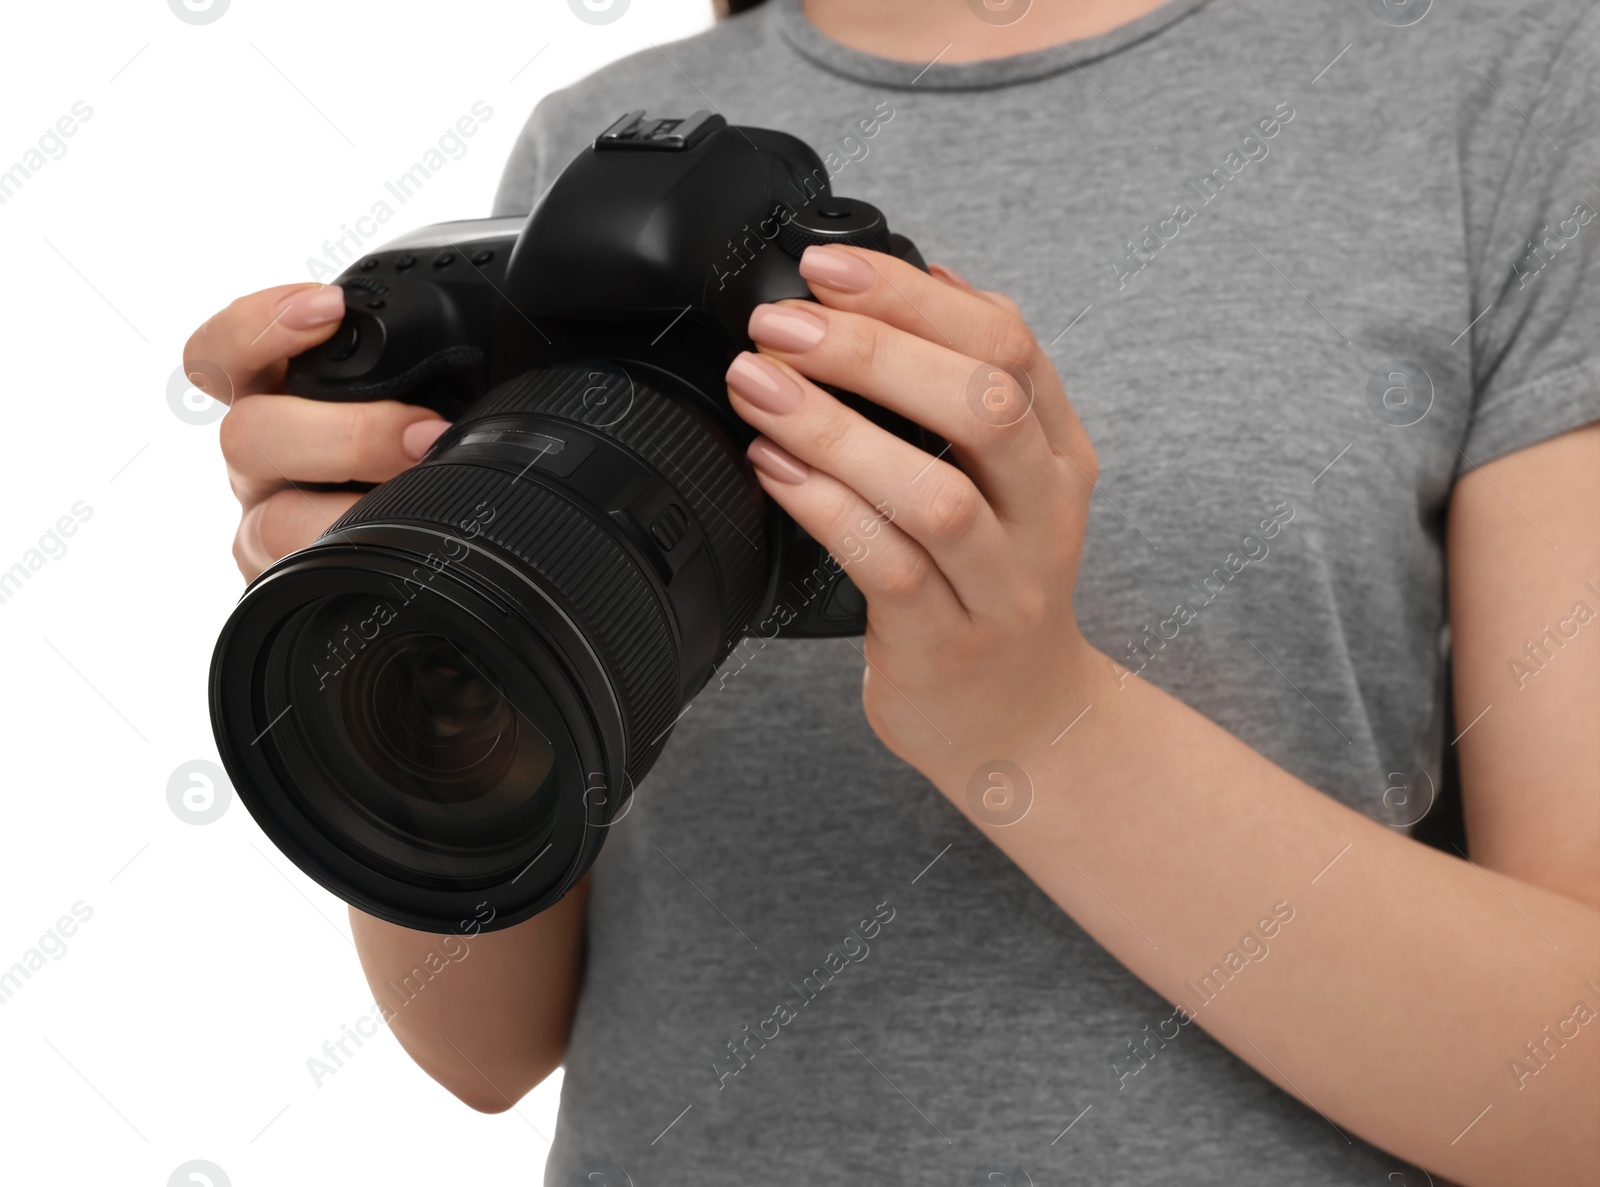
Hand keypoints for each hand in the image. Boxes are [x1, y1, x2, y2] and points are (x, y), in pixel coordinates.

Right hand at [184, 283, 451, 580]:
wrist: (459, 542)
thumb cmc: (437, 444)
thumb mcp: (436, 382)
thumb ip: (439, 350)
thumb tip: (533, 314)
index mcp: (281, 394)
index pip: (223, 352)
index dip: (259, 325)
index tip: (330, 309)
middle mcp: (263, 459)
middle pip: (246, 435)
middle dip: (346, 433)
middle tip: (425, 435)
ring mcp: (269, 522)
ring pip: (271, 518)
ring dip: (352, 509)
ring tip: (424, 507)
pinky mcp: (283, 581)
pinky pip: (295, 577)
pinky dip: (349, 563)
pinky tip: (398, 555)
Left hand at [724, 246, 1100, 783]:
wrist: (1020, 721)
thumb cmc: (990, 585)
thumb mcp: (1008, 482)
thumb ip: (975, 385)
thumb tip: (926, 275)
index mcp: (1057, 454)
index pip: (1010, 344)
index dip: (915, 295)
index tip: (828, 267)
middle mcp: (1044, 513)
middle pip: (985, 406)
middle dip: (876, 349)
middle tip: (782, 325)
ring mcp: (1002, 585)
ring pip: (936, 494)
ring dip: (838, 430)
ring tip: (760, 388)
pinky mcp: (949, 644)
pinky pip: (887, 567)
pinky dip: (824, 508)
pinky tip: (773, 469)